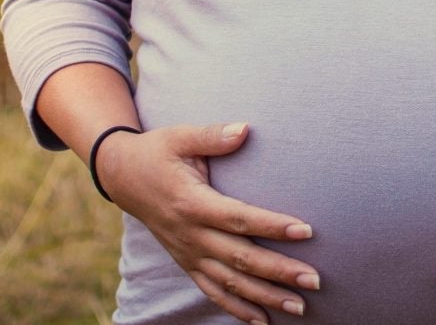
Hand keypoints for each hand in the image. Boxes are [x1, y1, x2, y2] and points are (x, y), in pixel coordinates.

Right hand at [99, 121, 319, 323]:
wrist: (121, 176)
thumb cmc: (156, 152)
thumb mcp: (179, 137)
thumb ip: (212, 136)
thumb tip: (245, 129)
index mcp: (192, 203)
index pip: (239, 218)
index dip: (272, 226)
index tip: (306, 230)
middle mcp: (191, 235)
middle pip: (240, 258)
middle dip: (279, 272)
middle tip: (314, 280)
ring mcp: (188, 253)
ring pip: (230, 283)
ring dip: (265, 297)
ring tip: (299, 307)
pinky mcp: (186, 263)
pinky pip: (212, 292)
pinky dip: (237, 309)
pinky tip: (263, 321)